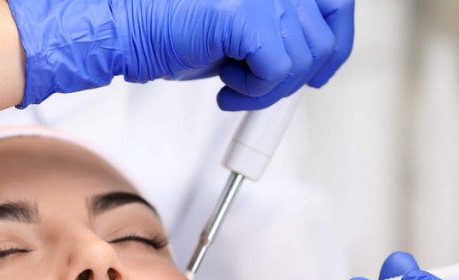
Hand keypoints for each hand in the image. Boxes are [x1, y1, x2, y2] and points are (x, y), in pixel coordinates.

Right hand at [7, 0, 353, 109]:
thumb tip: (312, 57)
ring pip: (303, 58)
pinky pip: (278, 71)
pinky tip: (226, 86)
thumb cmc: (167, 26)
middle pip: (324, 34)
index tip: (322, 69)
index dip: (335, 41)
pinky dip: (254, 92)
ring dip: (269, 87)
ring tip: (234, 82)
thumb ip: (277, 30)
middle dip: (296, 74)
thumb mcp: (238, 26)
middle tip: (261, 85)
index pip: (334, 2)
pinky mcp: (249, 15)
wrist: (123, 29)